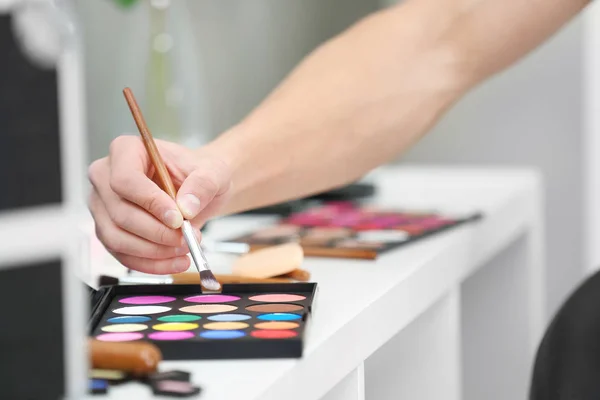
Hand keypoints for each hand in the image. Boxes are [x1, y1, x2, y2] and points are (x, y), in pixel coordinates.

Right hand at [88, 135, 231, 273]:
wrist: (198, 190)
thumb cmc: (199, 174)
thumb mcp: (212, 172)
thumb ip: (203, 184)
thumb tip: (186, 207)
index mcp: (126, 150)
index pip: (125, 180)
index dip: (150, 203)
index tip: (178, 218)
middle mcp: (106, 176)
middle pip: (120, 213)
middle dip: (157, 233)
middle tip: (187, 238)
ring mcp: (103, 206)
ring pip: (117, 238)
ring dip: (154, 252)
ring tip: (185, 248)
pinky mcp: (109, 231)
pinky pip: (122, 255)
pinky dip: (150, 264)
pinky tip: (175, 261)